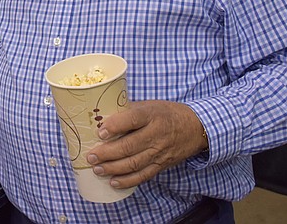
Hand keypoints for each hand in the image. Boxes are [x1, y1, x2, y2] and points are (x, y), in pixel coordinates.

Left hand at [86, 100, 206, 188]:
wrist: (195, 127)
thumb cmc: (166, 113)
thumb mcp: (149, 105)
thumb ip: (128, 110)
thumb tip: (101, 117)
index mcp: (152, 114)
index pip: (133, 119)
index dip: (115, 125)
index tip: (100, 132)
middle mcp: (156, 134)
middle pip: (130, 145)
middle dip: (108, 153)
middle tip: (91, 156)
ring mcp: (160, 151)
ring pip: (134, 163)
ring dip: (114, 168)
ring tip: (97, 169)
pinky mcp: (162, 164)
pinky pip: (143, 175)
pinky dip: (128, 181)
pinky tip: (113, 182)